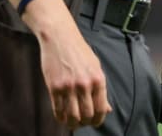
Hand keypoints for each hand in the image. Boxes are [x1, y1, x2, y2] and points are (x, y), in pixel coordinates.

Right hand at [25, 0, 112, 128]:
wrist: (60, 38)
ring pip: (72, 116)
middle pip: (86, 115)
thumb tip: (107, 109)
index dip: (98, 120)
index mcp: (98, 79)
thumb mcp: (96, 67)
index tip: (94, 122)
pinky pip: (58, 110)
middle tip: (82, 123)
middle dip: (85, 123)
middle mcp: (85, 85)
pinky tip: (62, 117)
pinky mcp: (54, 87)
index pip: (101, 108)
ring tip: (72, 123)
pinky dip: (60, 117)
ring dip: (73, 123)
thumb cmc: (79, 52)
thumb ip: (100, 89)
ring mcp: (69, 87)